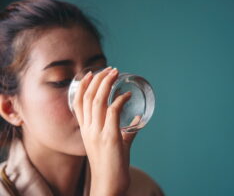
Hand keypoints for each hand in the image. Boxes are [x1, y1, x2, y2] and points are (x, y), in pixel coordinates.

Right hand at [72, 67, 137, 195]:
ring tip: (117, 74)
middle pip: (89, 96)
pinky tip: (127, 95)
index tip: (92, 73)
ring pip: (98, 100)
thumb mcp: (114, 143)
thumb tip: (136, 120)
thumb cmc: (111, 164)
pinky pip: (113, 111)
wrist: (108, 184)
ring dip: (108, 84)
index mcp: (85, 129)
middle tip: (110, 69)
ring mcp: (97, 132)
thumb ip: (124, 130)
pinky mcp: (110, 137)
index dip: (84, 85)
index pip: (78, 102)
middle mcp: (88, 128)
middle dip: (99, 79)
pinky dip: (121, 100)